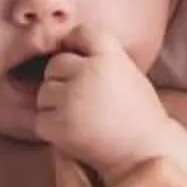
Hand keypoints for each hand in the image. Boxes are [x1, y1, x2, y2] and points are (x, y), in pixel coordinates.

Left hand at [32, 36, 172, 173]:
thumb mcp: (127, 73)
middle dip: (63, 81)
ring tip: (82, 119)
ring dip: (55, 105)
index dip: (76, 46)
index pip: (81, 33)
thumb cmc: (138, 115)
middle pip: (55, 65)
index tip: (81, 64)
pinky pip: (40, 120)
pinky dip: (52, 128)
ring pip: (44, 92)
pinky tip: (75, 134)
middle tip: (84, 102)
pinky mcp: (60, 125)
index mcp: (110, 56)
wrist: (145, 153)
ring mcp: (72, 99)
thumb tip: (60, 44)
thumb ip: (99, 58)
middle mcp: (89, 72)